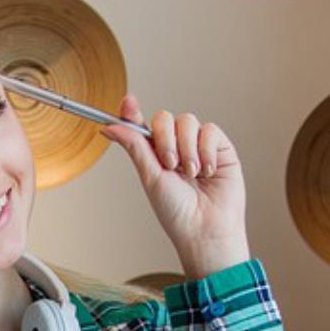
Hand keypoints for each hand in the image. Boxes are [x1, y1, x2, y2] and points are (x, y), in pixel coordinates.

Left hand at [100, 95, 249, 277]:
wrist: (206, 228)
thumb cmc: (176, 211)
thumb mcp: (150, 177)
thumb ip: (134, 146)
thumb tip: (109, 127)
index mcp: (155, 155)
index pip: (142, 126)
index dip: (133, 112)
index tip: (128, 102)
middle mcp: (176, 147)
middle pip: (165, 118)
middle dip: (166, 140)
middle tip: (171, 165)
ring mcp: (198, 146)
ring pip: (188, 121)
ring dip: (187, 149)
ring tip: (192, 174)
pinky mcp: (220, 147)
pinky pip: (209, 130)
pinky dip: (206, 150)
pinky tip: (208, 171)